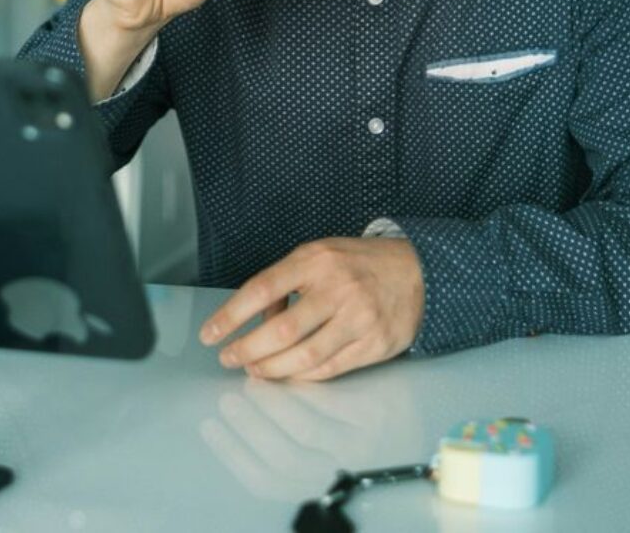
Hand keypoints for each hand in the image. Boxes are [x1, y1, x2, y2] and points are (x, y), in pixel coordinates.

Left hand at [199, 238, 424, 381]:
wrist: (419, 271)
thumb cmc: (358, 263)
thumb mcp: (320, 255)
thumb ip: (287, 281)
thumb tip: (256, 315)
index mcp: (316, 260)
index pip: (262, 289)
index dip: (231, 315)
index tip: (210, 332)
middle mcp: (337, 288)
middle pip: (281, 330)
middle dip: (248, 349)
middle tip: (229, 357)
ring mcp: (358, 318)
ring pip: (304, 355)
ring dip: (272, 368)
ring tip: (254, 368)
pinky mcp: (375, 344)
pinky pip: (330, 368)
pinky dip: (303, 374)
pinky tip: (287, 373)